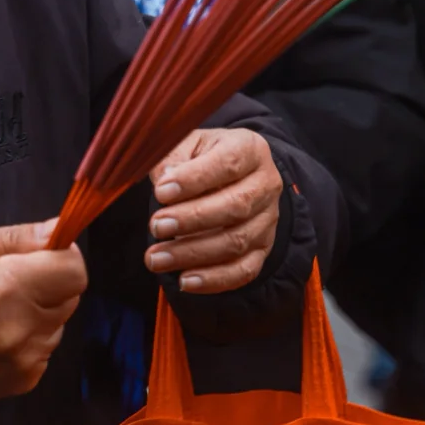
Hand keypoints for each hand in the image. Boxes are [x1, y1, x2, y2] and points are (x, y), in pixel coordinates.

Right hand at [0, 221, 87, 401]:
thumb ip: (17, 238)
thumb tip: (58, 230)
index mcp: (8, 288)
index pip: (74, 271)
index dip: (63, 256)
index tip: (44, 252)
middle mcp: (23, 328)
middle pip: (70, 296)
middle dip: (50, 282)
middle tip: (13, 279)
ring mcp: (26, 360)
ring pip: (58, 324)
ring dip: (40, 312)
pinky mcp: (24, 381)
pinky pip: (45, 349)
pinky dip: (31, 338)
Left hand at [145, 128, 281, 293]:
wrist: (230, 174)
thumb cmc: (201, 156)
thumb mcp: (186, 142)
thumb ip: (173, 157)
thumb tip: (163, 180)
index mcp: (250, 149)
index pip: (227, 164)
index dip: (194, 179)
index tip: (160, 192)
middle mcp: (266, 184)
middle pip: (236, 206)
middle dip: (192, 219)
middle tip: (155, 226)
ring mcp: (268, 220)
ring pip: (237, 242)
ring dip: (193, 253)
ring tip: (155, 258)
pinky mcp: (263, 248)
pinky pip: (244, 270)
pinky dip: (214, 280)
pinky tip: (184, 281)